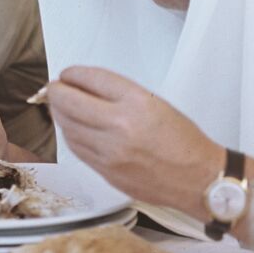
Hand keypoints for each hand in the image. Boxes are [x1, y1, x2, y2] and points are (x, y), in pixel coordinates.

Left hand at [46, 66, 224, 212]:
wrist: (197, 179)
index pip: (92, 78)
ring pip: (67, 126)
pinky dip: (69, 134)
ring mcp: (110, 152)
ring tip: (61, 106)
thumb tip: (84, 85)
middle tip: (56, 87)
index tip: (68, 73)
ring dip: (59, 113)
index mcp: (137, 103)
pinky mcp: (106, 171)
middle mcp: (121, 126)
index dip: (74, 73)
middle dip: (56, 91)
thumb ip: (117, 93)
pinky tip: (72, 127)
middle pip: (70, 102)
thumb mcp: (154, 102)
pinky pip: (75, 148)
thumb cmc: (182, 141)